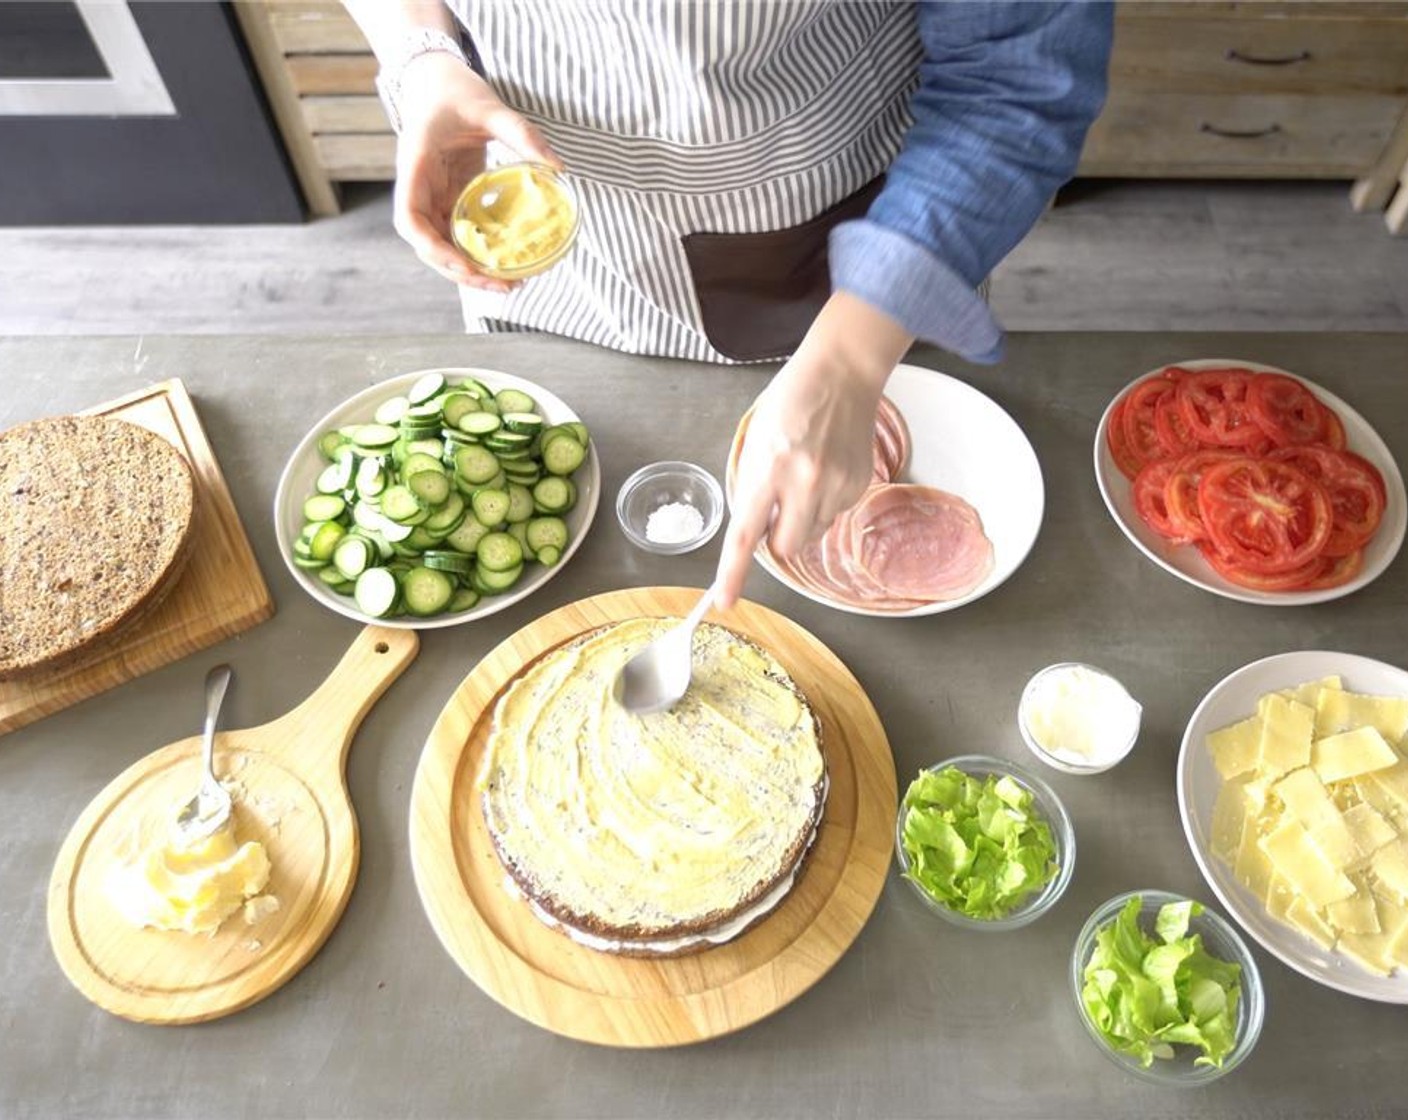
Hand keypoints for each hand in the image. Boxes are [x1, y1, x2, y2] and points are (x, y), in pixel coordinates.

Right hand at [392, 55, 559, 291]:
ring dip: (470, 269)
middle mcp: (419, 189)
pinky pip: (458, 234)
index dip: (432, 249)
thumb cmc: (456, 91)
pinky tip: (505, 264)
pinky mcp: (449, 199)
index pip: (410, 220)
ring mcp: (433, 198)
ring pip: (442, 246)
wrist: (436, 81)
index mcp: (416, 167)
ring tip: (509, 284)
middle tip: (502, 286)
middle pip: (427, 245)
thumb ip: (522, 134)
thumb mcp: (490, 108)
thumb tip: (559, 168)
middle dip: (460, 271)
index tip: (463, 264)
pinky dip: (478, 253)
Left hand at [715, 293, 914, 609]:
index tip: (724, 600)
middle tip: (775, 512)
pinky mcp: (859, 485)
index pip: (744, 535)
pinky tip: (826, 469)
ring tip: (805, 476)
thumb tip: (753, 530)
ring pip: (812, 534)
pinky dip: (826, 502)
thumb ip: (752, 486)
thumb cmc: (791, 400)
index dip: (732, 573)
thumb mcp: (756, 440)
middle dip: (775, 541)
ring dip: (802, 519)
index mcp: (768, 469)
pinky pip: (835, 514)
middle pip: (785, 547)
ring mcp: (836, 485)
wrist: (843, 373)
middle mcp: (804, 483)